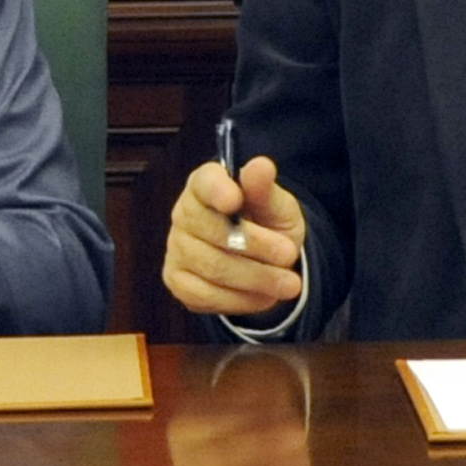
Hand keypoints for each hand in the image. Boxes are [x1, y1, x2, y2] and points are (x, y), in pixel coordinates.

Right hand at [162, 156, 307, 316]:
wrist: (264, 260)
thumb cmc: (267, 224)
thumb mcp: (277, 206)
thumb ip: (266, 190)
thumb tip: (262, 165)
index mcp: (204, 185)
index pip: (204, 183)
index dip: (217, 191)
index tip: (235, 200)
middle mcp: (183, 214)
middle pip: (213, 232)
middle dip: (257, 246)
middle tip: (289, 255)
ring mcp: (176, 248)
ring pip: (213, 268)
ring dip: (256, 278)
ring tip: (289, 284)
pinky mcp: (177, 281)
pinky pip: (206, 295)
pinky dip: (240, 300)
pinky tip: (264, 296)